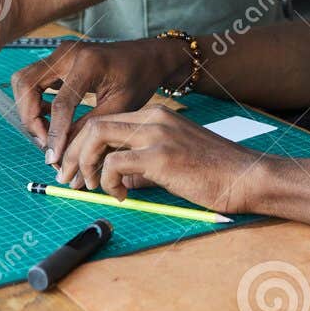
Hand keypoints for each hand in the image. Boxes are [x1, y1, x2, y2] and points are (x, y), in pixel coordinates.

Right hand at [10, 38, 184, 164]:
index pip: (60, 104)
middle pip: (26, 85)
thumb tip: (67, 157)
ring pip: (23, 82)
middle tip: (45, 144)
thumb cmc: (138, 79)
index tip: (54, 158)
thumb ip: (90, 128)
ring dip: (28, 111)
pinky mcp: (57, 60)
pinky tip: (51, 120)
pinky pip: (32, 80)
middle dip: (29, 119)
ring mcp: (59, 54)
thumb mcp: (120, 107)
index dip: (54, 135)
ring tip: (47, 134)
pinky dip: (34, 102)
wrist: (146, 57)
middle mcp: (67, 53)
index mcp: (88, 63)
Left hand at [56, 105, 269, 216]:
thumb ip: (141, 166)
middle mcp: (153, 117)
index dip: (80, 142)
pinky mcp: (160, 156)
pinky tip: (120, 195)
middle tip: (64, 177)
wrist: (245, 177)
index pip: (103, 119)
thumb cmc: (213, 172)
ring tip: (90, 186)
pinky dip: (108, 181)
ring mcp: (156, 134)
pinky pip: (114, 164)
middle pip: (94, 124)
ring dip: (84, 164)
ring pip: (98, 136)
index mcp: (155, 114)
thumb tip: (115, 179)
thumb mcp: (171, 162)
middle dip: (71, 151)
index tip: (71, 164)